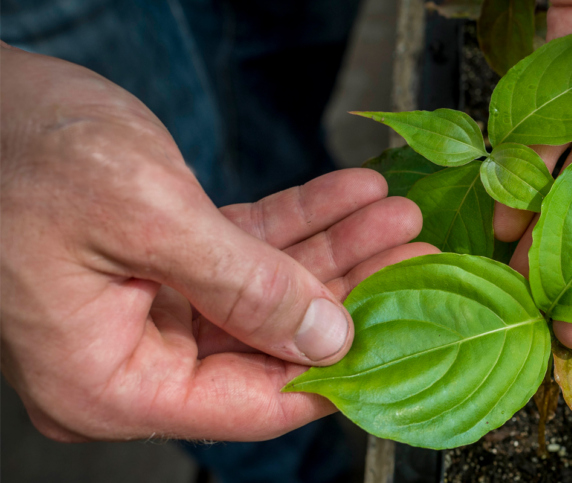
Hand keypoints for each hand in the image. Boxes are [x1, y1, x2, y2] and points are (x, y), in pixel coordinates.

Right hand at [0, 45, 437, 441]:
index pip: (253, 403)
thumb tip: (330, 340)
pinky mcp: (159, 263)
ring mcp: (147, 312)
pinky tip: (352, 195)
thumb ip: (246, 287)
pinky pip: (244, 252)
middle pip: (271, 344)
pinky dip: (297, 222)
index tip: (407, 336)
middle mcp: (132, 360)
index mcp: (113, 384)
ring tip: (400, 218)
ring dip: (334, 250)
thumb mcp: (148, 219)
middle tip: (420, 258)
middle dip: (351, 293)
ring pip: (266, 293)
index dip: (338, 372)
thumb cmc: (23, 154)